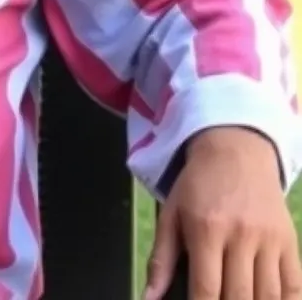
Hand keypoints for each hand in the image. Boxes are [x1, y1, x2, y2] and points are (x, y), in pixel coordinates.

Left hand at [144, 126, 301, 298]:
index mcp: (206, 229)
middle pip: (239, 298)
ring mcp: (269, 240)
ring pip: (268, 297)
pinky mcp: (290, 242)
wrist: (235, 151)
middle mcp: (241, 236)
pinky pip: (294, 287)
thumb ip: (161, 260)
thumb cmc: (197, 185)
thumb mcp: (171, 214)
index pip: (207, 289)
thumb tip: (149, 297)